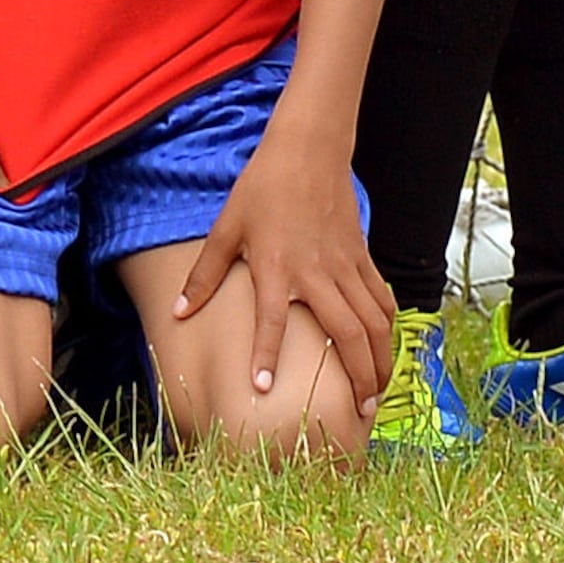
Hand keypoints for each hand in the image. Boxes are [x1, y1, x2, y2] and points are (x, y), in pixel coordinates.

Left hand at [171, 121, 393, 402]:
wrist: (309, 149)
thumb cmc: (263, 187)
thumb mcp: (226, 227)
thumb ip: (204, 274)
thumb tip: (178, 313)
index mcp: (276, 266)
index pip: (270, 320)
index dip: (266, 354)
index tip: (264, 390)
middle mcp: (316, 272)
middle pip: (346, 332)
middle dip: (357, 375)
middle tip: (360, 413)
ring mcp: (344, 264)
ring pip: (372, 320)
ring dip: (378, 358)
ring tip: (378, 392)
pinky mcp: (360, 254)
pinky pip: (380, 295)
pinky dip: (386, 324)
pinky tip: (386, 345)